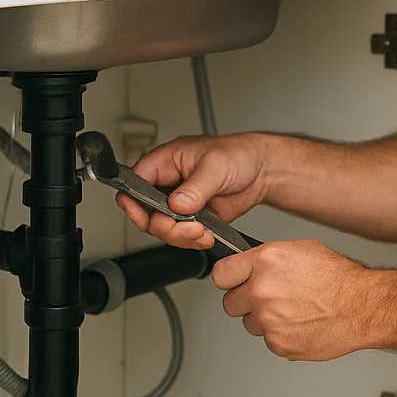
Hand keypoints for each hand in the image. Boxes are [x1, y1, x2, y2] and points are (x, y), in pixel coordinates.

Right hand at [118, 133, 269, 249]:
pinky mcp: (193, 218)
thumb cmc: (238, 154)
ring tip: (202, 232)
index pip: (134, 182)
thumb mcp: (215, 166)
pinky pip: (182, 236)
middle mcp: (168, 183)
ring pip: (163, 228)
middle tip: (187, 227)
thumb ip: (194, 187)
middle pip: (145, 212)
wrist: (262, 171)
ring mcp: (179, 202)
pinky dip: (193, 241)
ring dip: (181, 236)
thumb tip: (176, 203)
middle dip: (165, 226)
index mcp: (165, 161)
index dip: (135, 202)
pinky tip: (206, 236)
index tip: (148, 216)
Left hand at [213, 239, 377, 360]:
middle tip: (267, 298)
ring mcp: (268, 320)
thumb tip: (251, 264)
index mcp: (265, 262)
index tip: (233, 281)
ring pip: (250, 324)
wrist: (362, 306)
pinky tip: (299, 323)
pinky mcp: (279, 344)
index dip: (229, 278)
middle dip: (245, 301)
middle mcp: (262, 290)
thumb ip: (268, 258)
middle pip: (230, 303)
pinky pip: (269, 340)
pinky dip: (281, 335)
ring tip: (291, 311)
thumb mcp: (301, 249)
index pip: (221, 274)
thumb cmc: (339, 278)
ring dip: (264, 320)